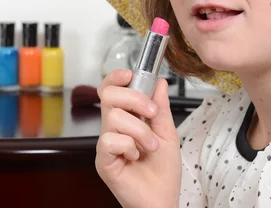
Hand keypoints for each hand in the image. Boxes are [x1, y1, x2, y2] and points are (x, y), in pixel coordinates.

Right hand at [95, 70, 181, 207]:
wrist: (163, 200)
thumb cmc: (163, 172)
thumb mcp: (168, 134)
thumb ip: (161, 108)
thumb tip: (159, 83)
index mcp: (125, 119)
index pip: (110, 90)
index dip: (116, 78)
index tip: (130, 75)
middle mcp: (112, 129)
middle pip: (108, 96)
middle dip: (134, 98)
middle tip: (151, 113)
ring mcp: (106, 145)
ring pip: (114, 118)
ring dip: (139, 130)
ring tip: (149, 146)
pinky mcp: (103, 161)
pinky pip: (109, 141)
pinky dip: (128, 146)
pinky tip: (135, 157)